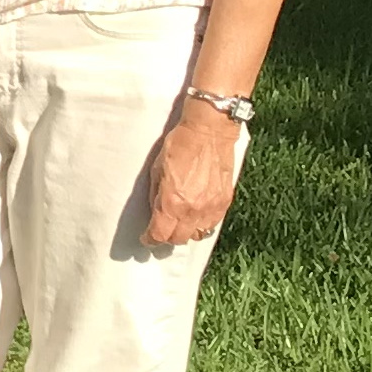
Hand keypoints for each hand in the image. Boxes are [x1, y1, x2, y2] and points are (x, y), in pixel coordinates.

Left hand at [143, 99, 245, 247]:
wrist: (208, 132)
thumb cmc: (178, 146)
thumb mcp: (156, 170)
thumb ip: (155, 196)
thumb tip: (154, 214)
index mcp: (172, 202)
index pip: (160, 235)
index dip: (150, 239)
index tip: (146, 237)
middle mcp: (192, 210)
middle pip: (178, 239)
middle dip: (167, 238)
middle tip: (161, 230)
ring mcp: (211, 208)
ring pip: (198, 235)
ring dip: (186, 233)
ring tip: (180, 223)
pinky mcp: (224, 202)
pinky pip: (212, 224)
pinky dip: (202, 224)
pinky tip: (196, 215)